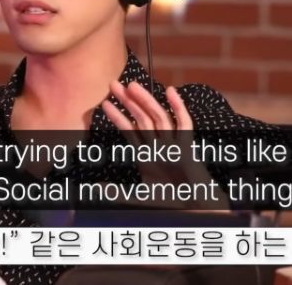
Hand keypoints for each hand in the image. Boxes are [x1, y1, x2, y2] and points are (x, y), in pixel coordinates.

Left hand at [101, 81, 222, 208]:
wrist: (194, 208)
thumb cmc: (171, 201)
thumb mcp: (139, 196)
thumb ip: (119, 192)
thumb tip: (97, 188)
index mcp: (147, 154)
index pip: (129, 130)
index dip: (117, 117)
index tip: (104, 103)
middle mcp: (159, 145)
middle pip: (141, 118)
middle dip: (128, 101)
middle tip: (113, 84)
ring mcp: (173, 144)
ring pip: (158, 117)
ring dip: (146, 100)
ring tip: (132, 85)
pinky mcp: (188, 147)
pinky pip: (184, 124)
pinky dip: (179, 108)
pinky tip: (171, 91)